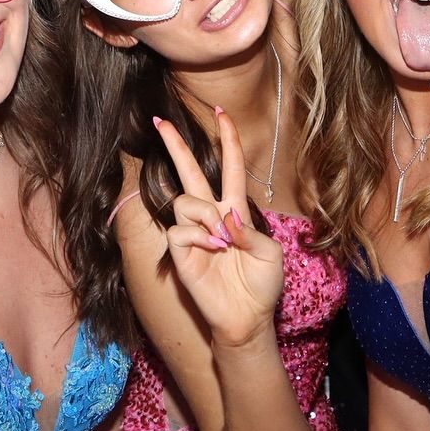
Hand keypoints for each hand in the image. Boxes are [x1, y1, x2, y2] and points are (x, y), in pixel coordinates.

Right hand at [153, 107, 283, 348]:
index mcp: (236, 209)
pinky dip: (199, 236)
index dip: (228, 140)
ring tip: (221, 240)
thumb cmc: (262, 285)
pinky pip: (180, 229)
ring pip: (185, 200)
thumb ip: (250, 232)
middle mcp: (211, 215)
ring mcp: (193, 232)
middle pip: (189, 171)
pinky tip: (212, 250)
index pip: (230, 167)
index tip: (222, 113)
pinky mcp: (179, 251)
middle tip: (159, 120)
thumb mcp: (270, 255)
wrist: (247, 318)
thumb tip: (225, 218)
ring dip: (205, 214)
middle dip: (175, 144)